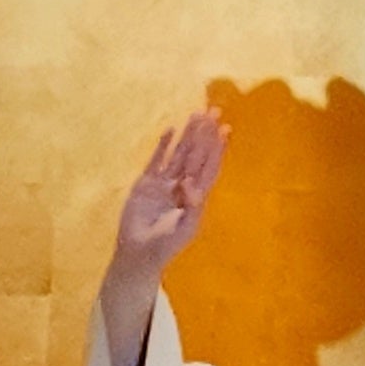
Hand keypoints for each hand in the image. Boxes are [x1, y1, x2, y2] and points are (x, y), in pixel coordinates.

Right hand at [98, 109, 228, 365]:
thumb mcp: (184, 229)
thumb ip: (192, 207)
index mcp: (195, 197)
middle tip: (213, 110)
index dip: (217, 149)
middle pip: (196, 155)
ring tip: (196, 114)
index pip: (209, 167)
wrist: (138, 254)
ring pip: (179, 153)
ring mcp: (163, 183)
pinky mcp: (145, 184)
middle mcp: (181, 186)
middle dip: (205, 134)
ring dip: (188, 135)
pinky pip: (157, 160)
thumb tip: (192, 183)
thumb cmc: (164, 246)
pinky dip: (163, 146)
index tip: (226, 129)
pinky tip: (171, 130)